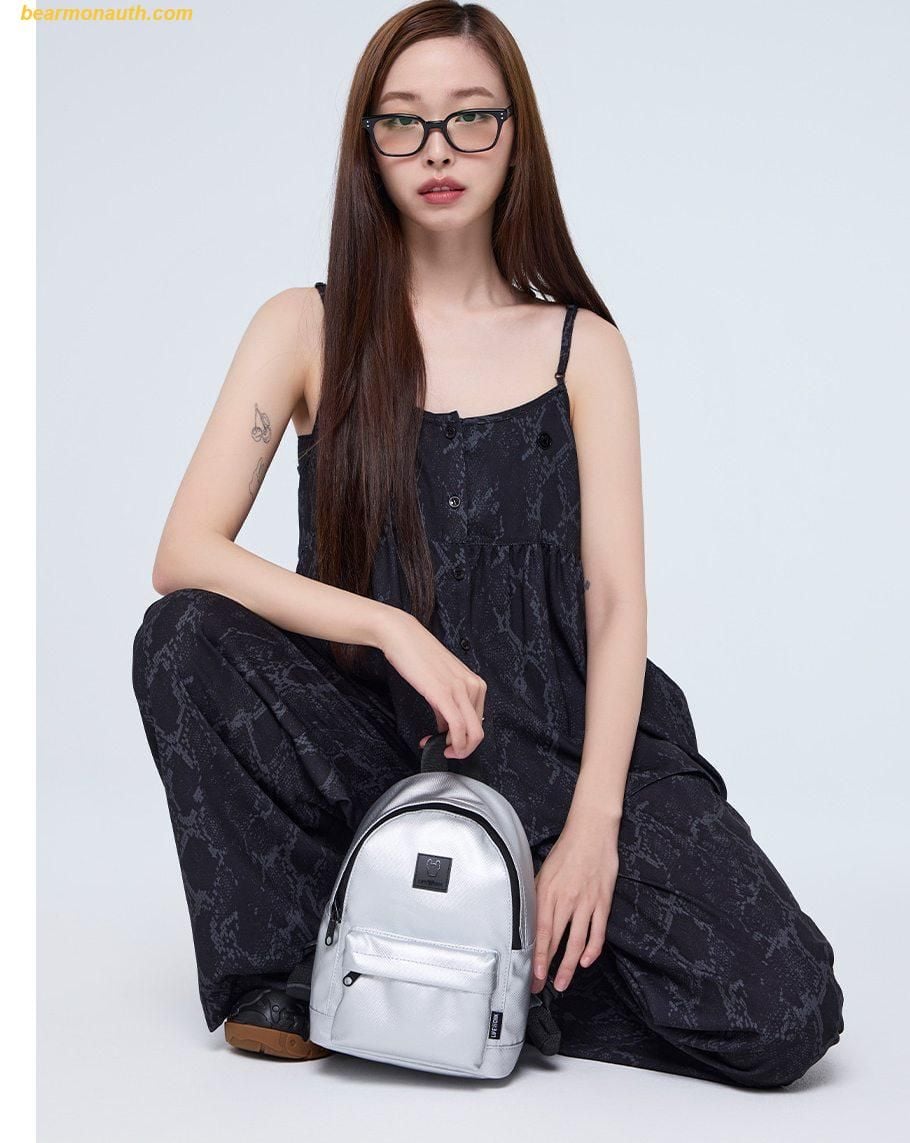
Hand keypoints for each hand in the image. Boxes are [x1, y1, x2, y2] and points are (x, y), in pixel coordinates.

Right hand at [378, 608, 486, 759]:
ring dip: (454, 748)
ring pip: (472, 734)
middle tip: (444, 751)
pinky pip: (457, 727)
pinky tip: (433, 742)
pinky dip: (450, 743)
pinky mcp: (444, 693)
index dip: (463, 739)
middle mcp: (473, 686)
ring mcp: (460, 690)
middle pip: (479, 732)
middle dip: (462, 749)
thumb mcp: (440, 681)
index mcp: (475, 683)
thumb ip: (447, 704)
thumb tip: (445, 726)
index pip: (479, 722)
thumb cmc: (418, 655)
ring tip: (435, 746)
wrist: (402, 636)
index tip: (446, 742)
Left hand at [531, 814, 619, 994]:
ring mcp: (586, 902)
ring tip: (563, 982)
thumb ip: (538, 895)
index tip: (533, 975)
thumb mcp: (544, 871)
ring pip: (577, 942)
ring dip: (570, 966)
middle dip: (548, 967)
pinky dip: (592, 949)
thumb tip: (530, 918)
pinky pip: (598, 931)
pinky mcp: (602, 901)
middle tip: (542, 987)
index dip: (537, 956)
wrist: (591, 832)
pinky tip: (586, 961)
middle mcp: (566, 900)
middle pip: (556, 941)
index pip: (540, 932)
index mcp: (548, 892)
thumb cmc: (566, 850)